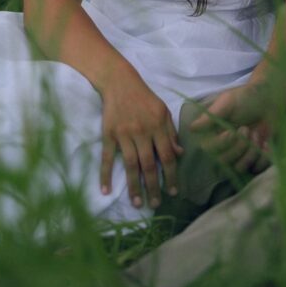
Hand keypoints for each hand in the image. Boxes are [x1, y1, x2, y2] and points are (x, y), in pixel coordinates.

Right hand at [100, 73, 182, 207]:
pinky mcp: (109, 133)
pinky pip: (107, 157)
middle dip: (153, 187)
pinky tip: (106, 190)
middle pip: (149, 164)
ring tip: (137, 203)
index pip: (167, 156)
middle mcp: (142, 131)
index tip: (173, 191)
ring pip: (130, 164)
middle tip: (155, 204)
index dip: (171, 176)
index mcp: (158, 126)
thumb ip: (171, 132)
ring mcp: (124, 133)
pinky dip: (105, 174)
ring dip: (133, 186)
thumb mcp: (163, 111)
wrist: (120, 81)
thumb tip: (180, 153)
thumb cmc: (144, 97)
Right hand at [190, 84, 271, 173]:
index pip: (211, 149)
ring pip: (239, 168)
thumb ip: (211, 116)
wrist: (269, 99)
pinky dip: (262, 158)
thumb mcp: (227, 102)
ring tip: (257, 135)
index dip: (223, 143)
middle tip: (248, 129)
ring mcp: (239, 155)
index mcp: (214, 134)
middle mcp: (224, 148)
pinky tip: (266, 143)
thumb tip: (191, 128)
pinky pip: (256, 169)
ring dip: (251, 152)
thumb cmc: (246, 97)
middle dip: (239, 147)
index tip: (233, 130)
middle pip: (225, 161)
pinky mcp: (254, 159)